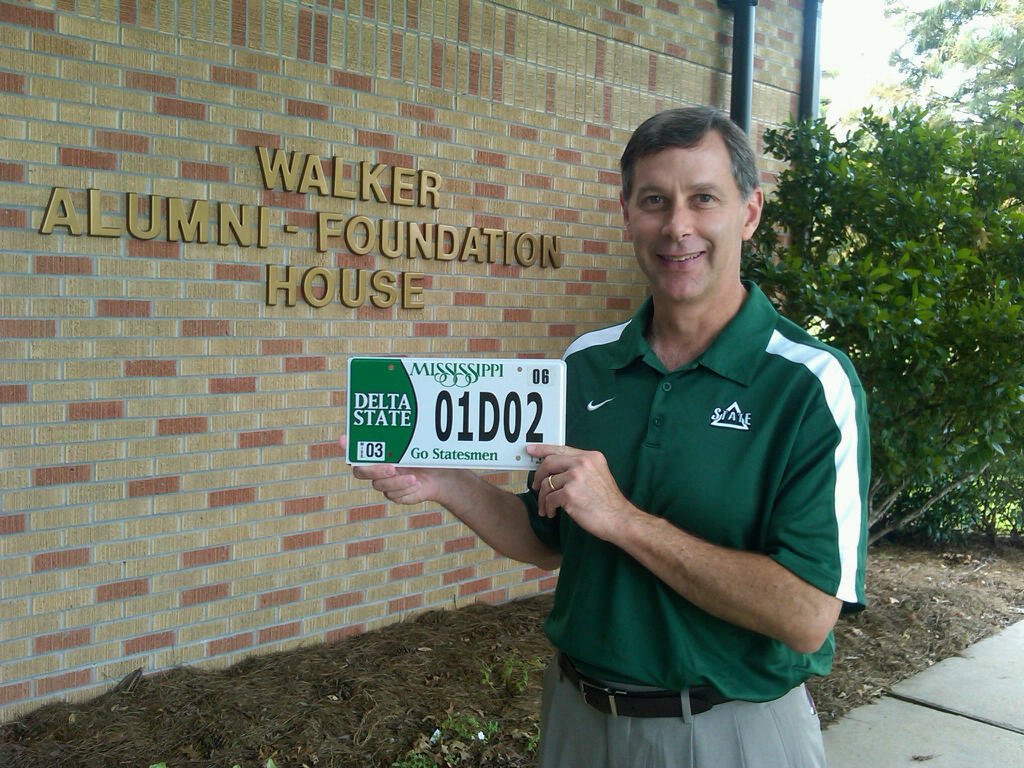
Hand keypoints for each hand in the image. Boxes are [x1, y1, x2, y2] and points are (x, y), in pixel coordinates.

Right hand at [339, 436, 462, 505]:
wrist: (445, 476)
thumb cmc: (430, 454)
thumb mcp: (421, 443)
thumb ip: (410, 435)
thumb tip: (408, 413)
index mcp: (379, 451)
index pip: (356, 448)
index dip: (347, 445)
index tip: (343, 439)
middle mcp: (378, 467)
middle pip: (361, 471)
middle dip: (374, 470)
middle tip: (391, 467)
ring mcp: (385, 482)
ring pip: (379, 485)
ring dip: (396, 481)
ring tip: (413, 477)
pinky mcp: (395, 495)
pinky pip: (393, 495)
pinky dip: (405, 488)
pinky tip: (417, 483)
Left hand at [527, 443, 635, 542]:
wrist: (619, 519)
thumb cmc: (607, 502)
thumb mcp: (598, 475)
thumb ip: (579, 467)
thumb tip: (554, 468)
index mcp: (590, 456)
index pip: (561, 449)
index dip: (542, 449)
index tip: (530, 450)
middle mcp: (583, 463)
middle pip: (548, 463)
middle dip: (538, 476)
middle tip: (535, 486)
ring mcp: (576, 477)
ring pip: (547, 483)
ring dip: (543, 498)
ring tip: (546, 508)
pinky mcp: (570, 493)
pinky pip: (549, 499)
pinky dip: (548, 508)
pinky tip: (552, 513)